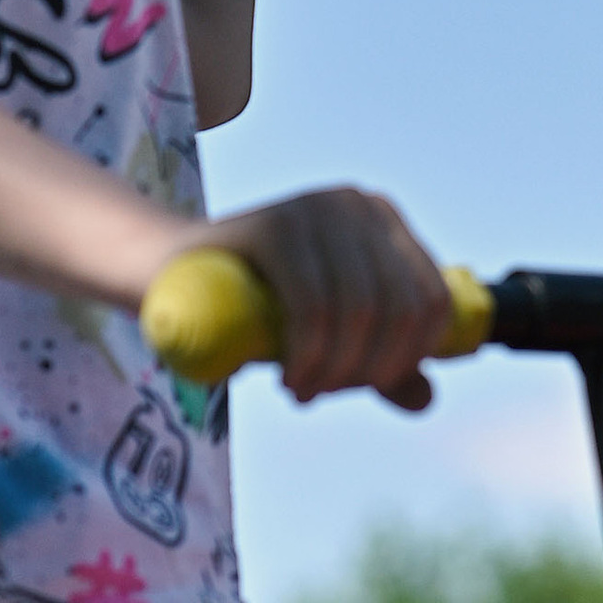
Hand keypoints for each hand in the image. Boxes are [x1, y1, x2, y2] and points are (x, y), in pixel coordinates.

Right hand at [196, 185, 453, 409]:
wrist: (168, 273)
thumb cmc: (256, 307)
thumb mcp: (329, 337)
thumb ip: (381, 365)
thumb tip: (426, 398)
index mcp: (386, 222)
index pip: (434, 299)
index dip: (411, 355)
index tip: (369, 385)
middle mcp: (358, 204)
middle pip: (400, 307)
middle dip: (370, 368)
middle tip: (325, 391)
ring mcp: (316, 207)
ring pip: (361, 309)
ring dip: (338, 369)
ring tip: (305, 390)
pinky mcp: (275, 224)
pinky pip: (313, 305)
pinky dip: (310, 356)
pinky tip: (294, 378)